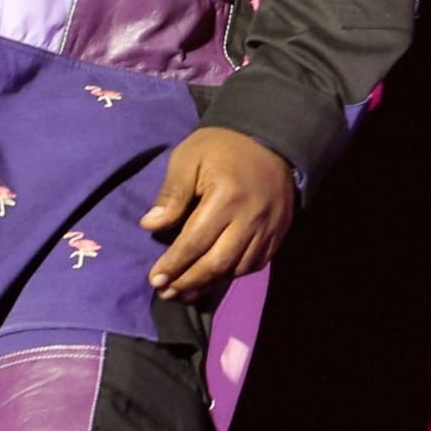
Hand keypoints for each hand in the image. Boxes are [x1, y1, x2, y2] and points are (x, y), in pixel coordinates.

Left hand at [142, 125, 297, 299]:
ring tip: (186, 291)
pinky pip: (257, 263)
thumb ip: (172, 192)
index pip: (195, 241)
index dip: (173, 264)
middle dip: (188, 281)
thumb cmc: (222, 148)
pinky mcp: (280, 230)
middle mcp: (251, 216)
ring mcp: (269, 226)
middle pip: (217, 262)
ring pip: (238, 268)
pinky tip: (216, 276)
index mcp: (227, 195)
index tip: (154, 279)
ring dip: (210, 283)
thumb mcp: (189, 157)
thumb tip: (150, 224)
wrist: (270, 139)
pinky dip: (234, 274)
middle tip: (166, 291)